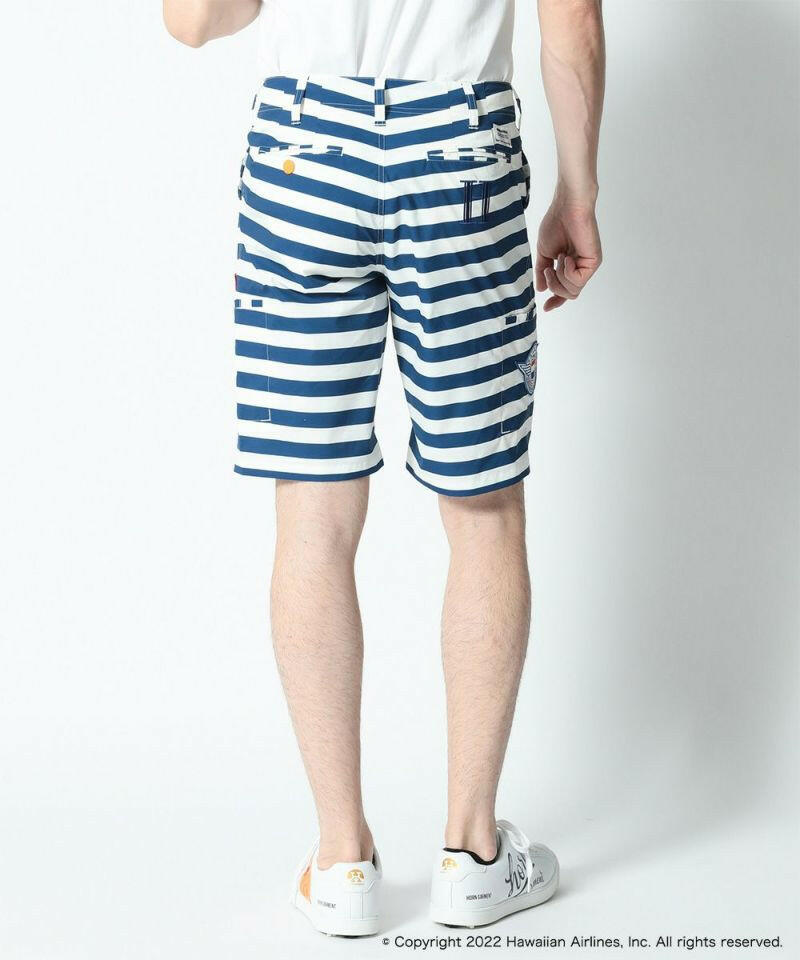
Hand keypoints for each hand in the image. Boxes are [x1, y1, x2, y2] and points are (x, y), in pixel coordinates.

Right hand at [535, 197, 601, 311]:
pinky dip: (567, 272)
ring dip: (558, 278)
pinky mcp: (594, 261)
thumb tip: (541, 289)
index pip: (566, 290)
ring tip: (558, 258)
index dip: (556, 300)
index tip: (546, 308)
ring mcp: (588, 265)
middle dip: (553, 286)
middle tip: (547, 268)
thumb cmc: (556, 223)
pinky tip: (566, 257)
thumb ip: (543, 271)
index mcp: (570, 265)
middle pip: (568, 294)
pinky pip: (578, 280)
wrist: (566, 206)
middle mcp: (581, 267)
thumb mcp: (544, 252)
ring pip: (573, 291)